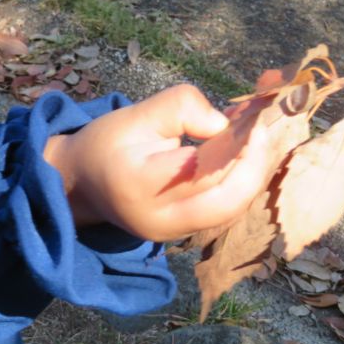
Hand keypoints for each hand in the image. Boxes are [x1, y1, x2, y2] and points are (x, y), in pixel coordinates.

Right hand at [44, 85, 271, 241]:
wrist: (81, 183)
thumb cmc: (106, 143)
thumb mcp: (133, 113)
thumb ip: (178, 108)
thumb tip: (224, 123)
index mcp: (139, 183)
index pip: (201, 167)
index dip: (234, 141)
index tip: (249, 113)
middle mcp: (158, 218)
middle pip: (226, 201)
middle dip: (254, 164)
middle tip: (262, 130)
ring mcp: (171, 233)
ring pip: (230, 211)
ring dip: (251, 175)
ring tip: (256, 140)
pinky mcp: (180, 235)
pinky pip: (221, 212)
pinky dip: (238, 183)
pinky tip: (242, 157)